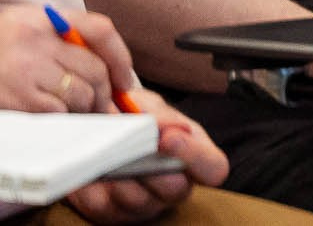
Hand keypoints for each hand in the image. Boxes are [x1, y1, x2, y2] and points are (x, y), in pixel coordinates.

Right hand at [0, 2, 125, 114]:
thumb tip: (113, 78)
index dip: (120, 57)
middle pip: (94, 70)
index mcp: (45, 19)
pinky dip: (62, 118)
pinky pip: (56, 112)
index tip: (124, 80)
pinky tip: (54, 116)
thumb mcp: (31, 29)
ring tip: (76, 111)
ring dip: (84, 109)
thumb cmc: (0, 48)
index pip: (100, 30)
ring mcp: (24, 70)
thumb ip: (68, 41)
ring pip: (79, 95)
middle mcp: (35, 41)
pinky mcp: (14, 98)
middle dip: (104, 94)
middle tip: (102, 106)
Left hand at [64, 89, 227, 224]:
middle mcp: (175, 186)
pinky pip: (103, 206)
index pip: (214, 169)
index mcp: (195, 157)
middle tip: (132, 148)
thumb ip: (159, 113)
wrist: (99, 131)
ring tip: (107, 153)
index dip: (195, 157)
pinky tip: (90, 166)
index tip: (168, 137)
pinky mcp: (112, 215)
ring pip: (137, 201)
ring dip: (120, 176)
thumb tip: (167, 127)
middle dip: (153, 168)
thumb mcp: (150, 105)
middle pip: (174, 190)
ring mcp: (145, 205)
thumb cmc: (134, 117)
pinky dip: (93, 185)